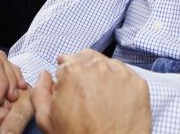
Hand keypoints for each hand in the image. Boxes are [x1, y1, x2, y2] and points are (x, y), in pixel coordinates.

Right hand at [31, 49, 151, 133]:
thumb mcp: (47, 120)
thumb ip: (40, 92)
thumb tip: (45, 75)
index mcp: (72, 70)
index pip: (66, 63)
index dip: (66, 77)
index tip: (69, 87)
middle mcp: (97, 66)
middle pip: (86, 59)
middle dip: (82, 70)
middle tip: (83, 91)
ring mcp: (120, 73)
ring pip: (106, 64)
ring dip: (101, 74)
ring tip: (99, 97)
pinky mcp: (138, 83)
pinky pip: (125, 75)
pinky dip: (119, 83)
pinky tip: (114, 100)